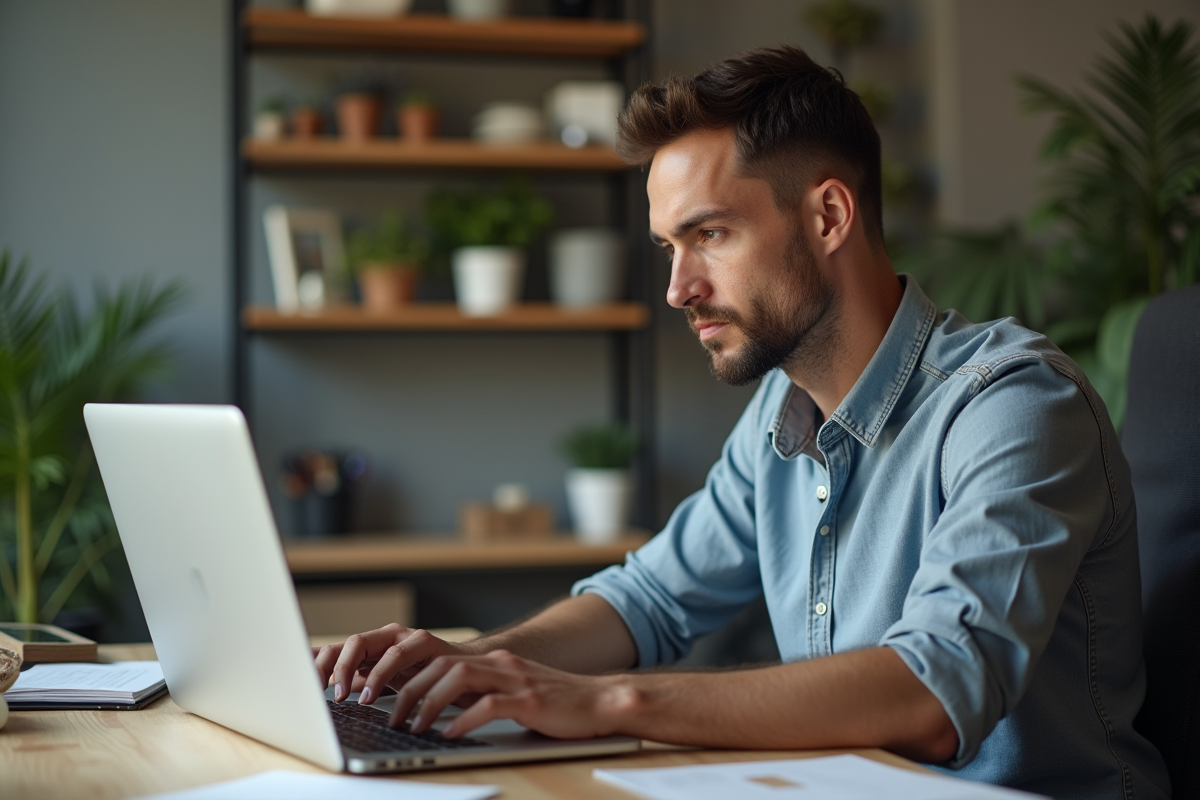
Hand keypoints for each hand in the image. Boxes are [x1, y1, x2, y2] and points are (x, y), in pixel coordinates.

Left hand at [312, 624, 473, 704]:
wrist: (473, 670)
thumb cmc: (428, 678)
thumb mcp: (387, 682)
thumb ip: (360, 679)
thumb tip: (322, 687)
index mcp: (374, 646)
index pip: (337, 649)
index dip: (315, 665)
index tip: (300, 688)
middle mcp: (386, 637)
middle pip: (348, 642)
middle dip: (329, 666)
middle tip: (319, 693)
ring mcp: (405, 636)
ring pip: (367, 643)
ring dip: (352, 670)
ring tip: (347, 697)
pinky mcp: (426, 641)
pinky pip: (398, 655)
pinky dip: (382, 676)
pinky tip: (373, 697)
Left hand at [393, 649, 635, 739]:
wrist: (603, 701)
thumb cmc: (559, 704)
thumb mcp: (515, 693)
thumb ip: (484, 696)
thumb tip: (443, 712)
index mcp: (496, 662)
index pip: (441, 659)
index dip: (410, 676)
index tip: (389, 698)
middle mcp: (502, 665)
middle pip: (442, 665)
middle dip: (410, 690)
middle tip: (391, 717)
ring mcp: (516, 680)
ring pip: (459, 678)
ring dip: (429, 702)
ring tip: (413, 726)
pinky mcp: (530, 700)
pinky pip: (489, 705)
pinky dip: (464, 720)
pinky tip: (449, 733)